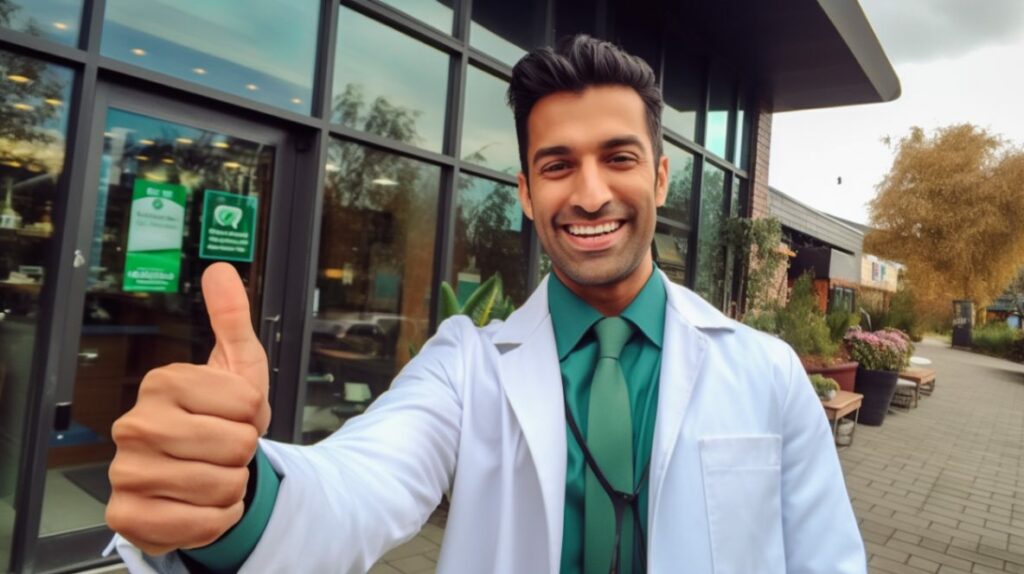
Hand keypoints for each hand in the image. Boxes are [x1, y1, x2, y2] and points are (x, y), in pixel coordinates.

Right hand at [106, 262, 271, 554]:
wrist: (199, 473)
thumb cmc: (221, 418)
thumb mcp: (237, 367)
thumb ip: (231, 319)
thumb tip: (221, 270)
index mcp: (163, 383)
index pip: (248, 405)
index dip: (256, 416)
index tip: (236, 414)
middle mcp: (135, 425)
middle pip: (237, 446)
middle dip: (243, 452)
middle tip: (223, 447)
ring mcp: (127, 472)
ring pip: (223, 486)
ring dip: (231, 486)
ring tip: (211, 473)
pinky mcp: (129, 516)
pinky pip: (202, 523)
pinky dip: (215, 518)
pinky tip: (199, 504)